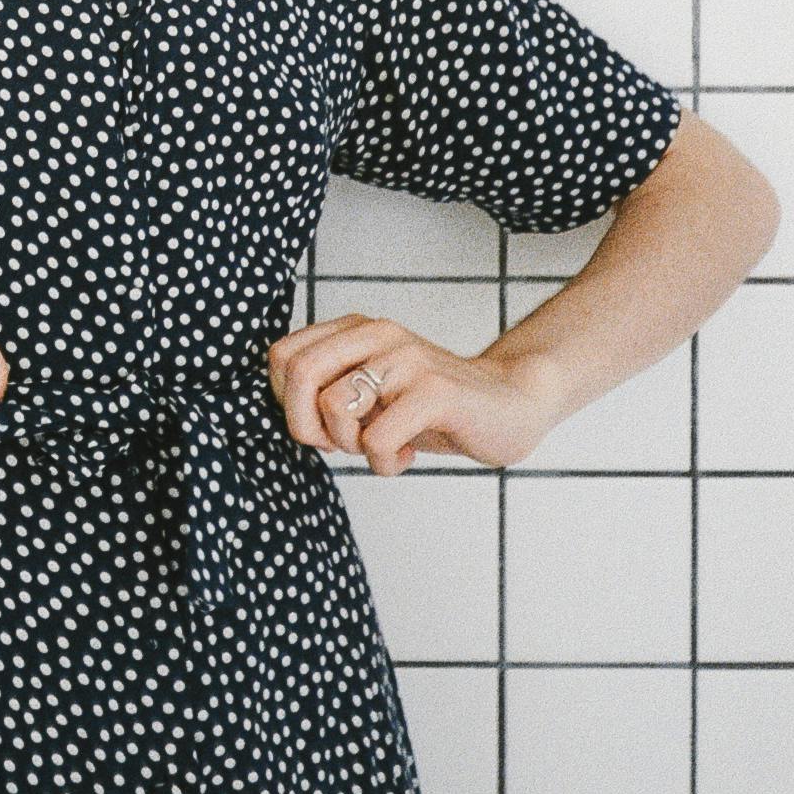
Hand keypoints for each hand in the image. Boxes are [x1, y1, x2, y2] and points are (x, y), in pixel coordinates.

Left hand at [267, 315, 556, 475]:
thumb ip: (329, 389)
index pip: (281, 356)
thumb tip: (285, 415)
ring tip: (382, 445)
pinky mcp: (435, 392)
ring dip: (351, 446)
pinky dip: (384, 463)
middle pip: (298, 374)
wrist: (512, 404)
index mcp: (357, 330)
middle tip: (340, 445)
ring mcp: (408, 360)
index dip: (286, 401)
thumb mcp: (373, 392)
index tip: (320, 425)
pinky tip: (407, 455)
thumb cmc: (432, 407)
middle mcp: (379, 334)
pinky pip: (377, 439)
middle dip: (306, 425)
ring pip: (334, 407)